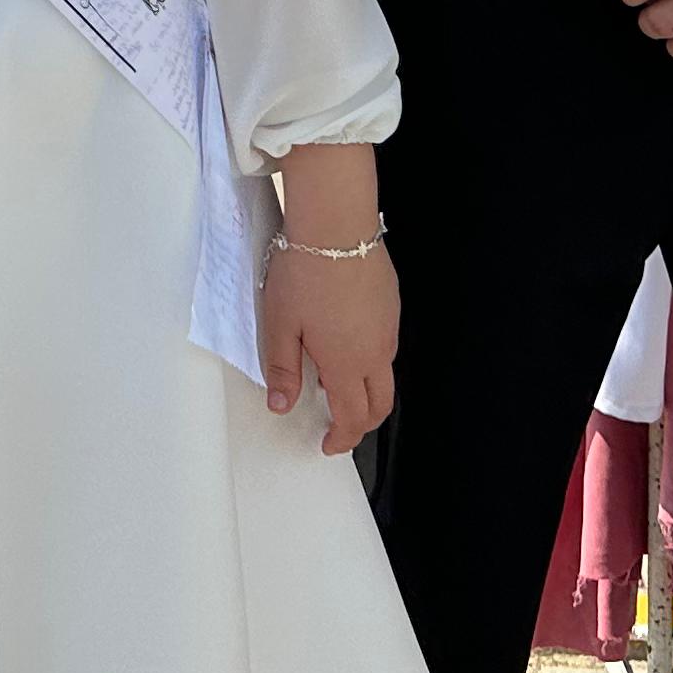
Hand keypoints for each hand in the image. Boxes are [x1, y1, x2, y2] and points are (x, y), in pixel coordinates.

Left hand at [260, 241, 397, 454]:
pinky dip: (370, 360)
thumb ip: (282, 369)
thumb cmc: (304, 273)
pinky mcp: (392, 307)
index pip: (352, 418)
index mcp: (347, 365)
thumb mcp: (280, 325)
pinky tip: (344, 342)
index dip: (341, 439)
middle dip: (361, 424)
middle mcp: (376, 353)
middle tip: (339, 427)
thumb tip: (280, 406)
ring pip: (385, 376)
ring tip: (332, 380)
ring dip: (365, 390)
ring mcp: (389, 329)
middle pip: (380, 405)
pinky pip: (386, 346)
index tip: (329, 445)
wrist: (337, 227)